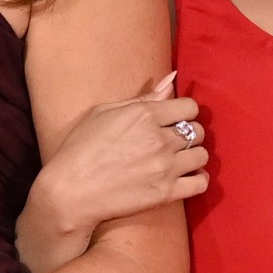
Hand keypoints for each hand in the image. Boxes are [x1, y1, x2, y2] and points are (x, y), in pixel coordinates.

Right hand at [19, 73, 208, 272]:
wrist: (71, 191)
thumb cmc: (80, 148)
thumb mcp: (104, 112)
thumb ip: (143, 97)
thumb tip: (172, 80)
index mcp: (145, 115)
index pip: (189, 107)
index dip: (184, 112)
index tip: (174, 119)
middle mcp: (160, 138)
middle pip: (198, 130)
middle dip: (189, 133)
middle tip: (174, 142)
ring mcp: (165, 167)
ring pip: (202, 155)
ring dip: (194, 156)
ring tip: (179, 160)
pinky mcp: (167, 192)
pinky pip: (201, 183)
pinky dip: (198, 179)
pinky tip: (185, 177)